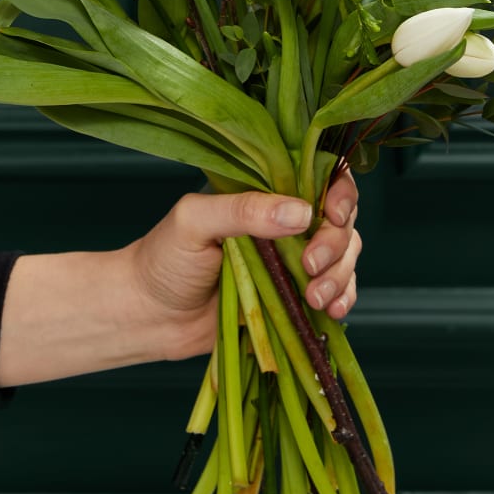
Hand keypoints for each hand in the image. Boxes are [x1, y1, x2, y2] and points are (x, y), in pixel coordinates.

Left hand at [0, 173, 360, 385]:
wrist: (148, 316)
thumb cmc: (163, 258)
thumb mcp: (195, 221)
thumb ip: (244, 210)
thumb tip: (302, 212)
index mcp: (265, 193)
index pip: (321, 177)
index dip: (340, 193)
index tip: (332, 216)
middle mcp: (286, 222)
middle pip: (341, 220)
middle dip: (336, 243)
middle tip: (309, 266)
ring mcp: (293, 260)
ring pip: (344, 257)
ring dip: (340, 276)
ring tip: (314, 298)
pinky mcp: (294, 297)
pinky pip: (336, 293)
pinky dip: (343, 300)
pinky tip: (332, 311)